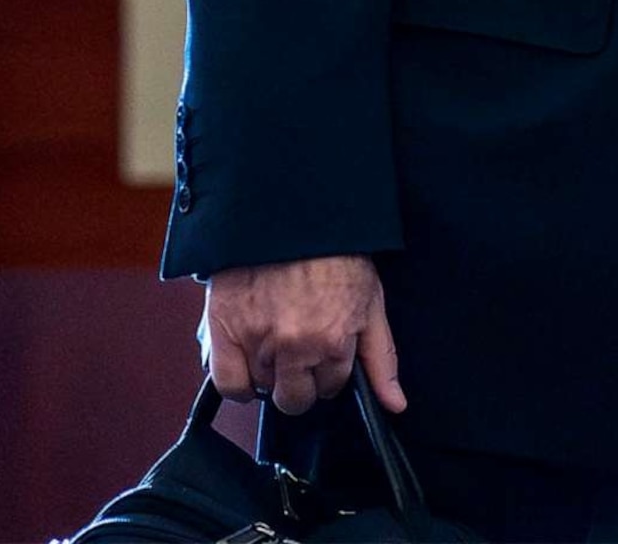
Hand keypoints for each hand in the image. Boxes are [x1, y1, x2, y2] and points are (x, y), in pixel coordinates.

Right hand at [202, 254, 403, 416]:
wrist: (292, 213)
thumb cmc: (334, 253)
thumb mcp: (371, 302)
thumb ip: (381, 359)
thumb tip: (394, 404)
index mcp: (332, 341)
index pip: (330, 388)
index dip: (328, 371)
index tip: (323, 351)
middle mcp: (293, 346)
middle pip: (295, 399)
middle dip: (300, 381)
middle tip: (299, 351)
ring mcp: (256, 339)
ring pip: (263, 388)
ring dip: (270, 372)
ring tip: (275, 339)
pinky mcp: (223, 329)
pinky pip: (227, 384)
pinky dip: (237, 382)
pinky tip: (248, 362)